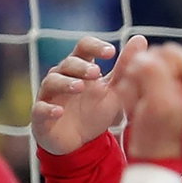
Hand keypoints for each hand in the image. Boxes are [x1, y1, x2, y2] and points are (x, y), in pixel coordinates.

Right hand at [32, 36, 149, 155]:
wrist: (78, 143)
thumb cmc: (94, 111)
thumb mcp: (113, 90)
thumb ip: (124, 67)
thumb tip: (140, 39)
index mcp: (79, 67)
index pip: (83, 47)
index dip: (95, 46)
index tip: (111, 52)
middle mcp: (61, 76)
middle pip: (67, 63)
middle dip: (81, 66)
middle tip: (96, 72)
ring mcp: (49, 95)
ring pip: (52, 81)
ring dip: (65, 83)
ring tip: (80, 87)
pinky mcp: (40, 115)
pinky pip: (40, 109)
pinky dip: (48, 109)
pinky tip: (59, 112)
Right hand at [114, 44, 181, 164]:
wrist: (153, 163)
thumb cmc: (161, 139)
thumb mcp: (160, 105)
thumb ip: (154, 74)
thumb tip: (143, 57)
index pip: (171, 53)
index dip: (155, 72)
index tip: (154, 97)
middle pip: (157, 56)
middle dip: (144, 78)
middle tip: (144, 104)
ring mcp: (181, 83)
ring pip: (146, 66)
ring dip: (136, 86)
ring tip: (140, 108)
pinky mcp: (165, 89)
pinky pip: (141, 77)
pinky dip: (134, 91)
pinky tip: (137, 108)